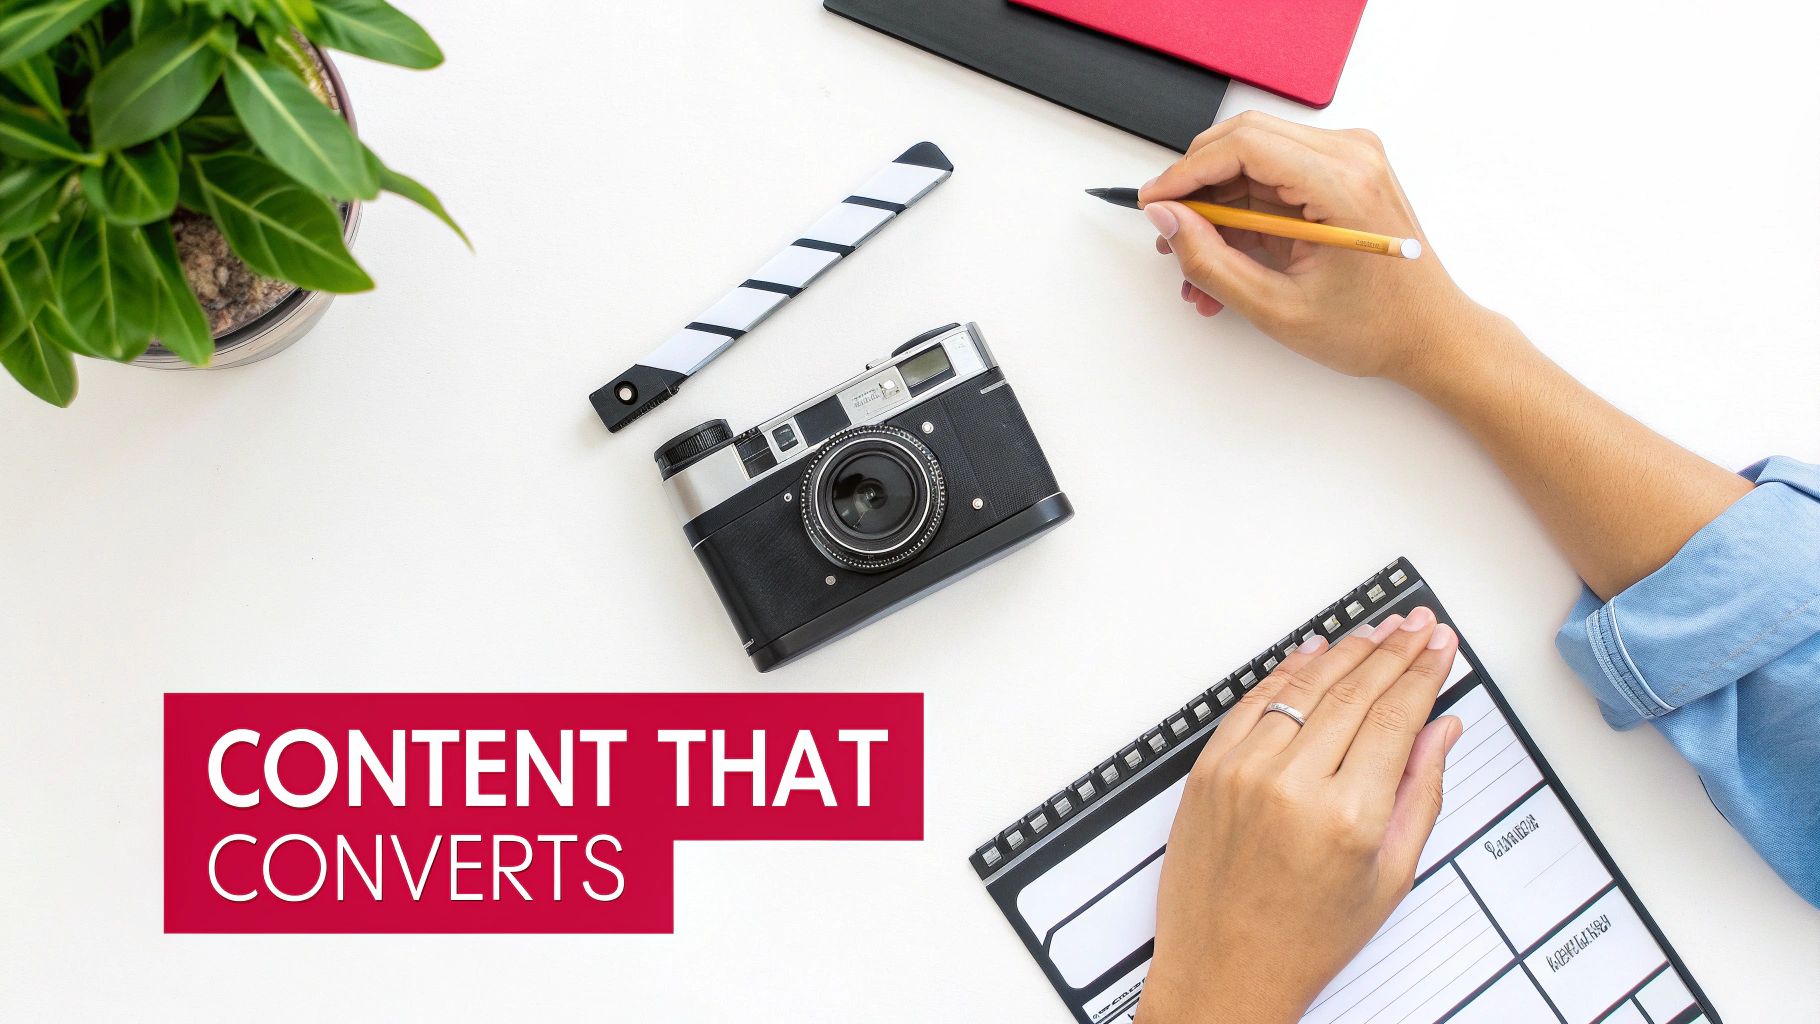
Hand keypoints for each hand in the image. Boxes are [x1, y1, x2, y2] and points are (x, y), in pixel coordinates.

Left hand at [1135, 607, 1463, 1023]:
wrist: (1225, 969)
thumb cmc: (1304, 938)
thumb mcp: (1389, 876)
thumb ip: (1421, 793)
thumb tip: (1442, 730)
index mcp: (1347, 816)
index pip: (1395, 716)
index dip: (1423, 673)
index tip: (1440, 648)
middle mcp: (1291, 785)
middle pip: (1354, 692)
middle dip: (1393, 652)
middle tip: (1416, 626)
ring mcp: (1243, 772)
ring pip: (1303, 688)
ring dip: (1345, 653)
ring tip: (1376, 632)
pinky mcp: (1208, 771)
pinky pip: (1253, 704)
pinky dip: (1287, 674)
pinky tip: (1315, 656)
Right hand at [1139, 111, 1490, 386]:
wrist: (1431, 335)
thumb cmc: (1377, 327)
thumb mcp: (1277, 308)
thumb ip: (1210, 261)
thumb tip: (1167, 220)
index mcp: (1344, 184)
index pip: (1243, 146)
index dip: (1187, 172)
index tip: (1154, 202)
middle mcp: (1352, 156)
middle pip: (1244, 141)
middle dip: (1196, 186)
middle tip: (1168, 232)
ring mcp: (1351, 159)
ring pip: (1254, 159)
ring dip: (1217, 207)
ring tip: (1196, 264)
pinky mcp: (1344, 172)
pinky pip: (1274, 176)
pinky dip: (1243, 214)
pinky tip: (1227, 260)